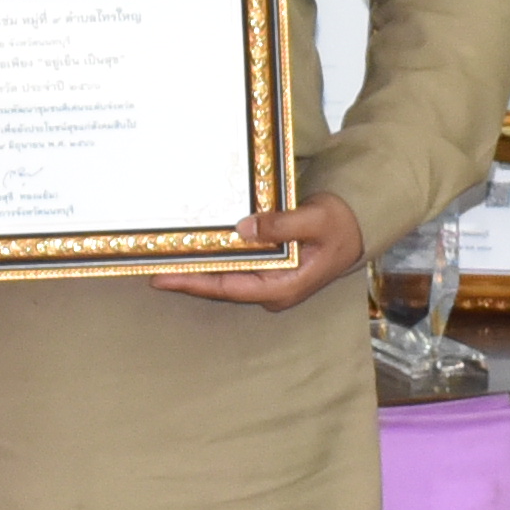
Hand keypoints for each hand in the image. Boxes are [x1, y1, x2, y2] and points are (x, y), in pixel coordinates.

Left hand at [155, 196, 367, 309]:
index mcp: (283, 285)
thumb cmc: (340, 225)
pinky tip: (193, 248)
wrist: (358, 229)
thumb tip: (244, 227)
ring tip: (163, 256)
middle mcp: (271, 290)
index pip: (229, 287)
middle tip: (151, 263)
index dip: (194, 282)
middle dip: (187, 276)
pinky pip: (233, 268)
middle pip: (220, 286)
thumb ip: (283, 223)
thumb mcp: (317, 219)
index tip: (163, 275)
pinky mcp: (267, 271)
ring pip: (225, 278)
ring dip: (197, 268)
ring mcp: (269, 282)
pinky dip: (213, 259)